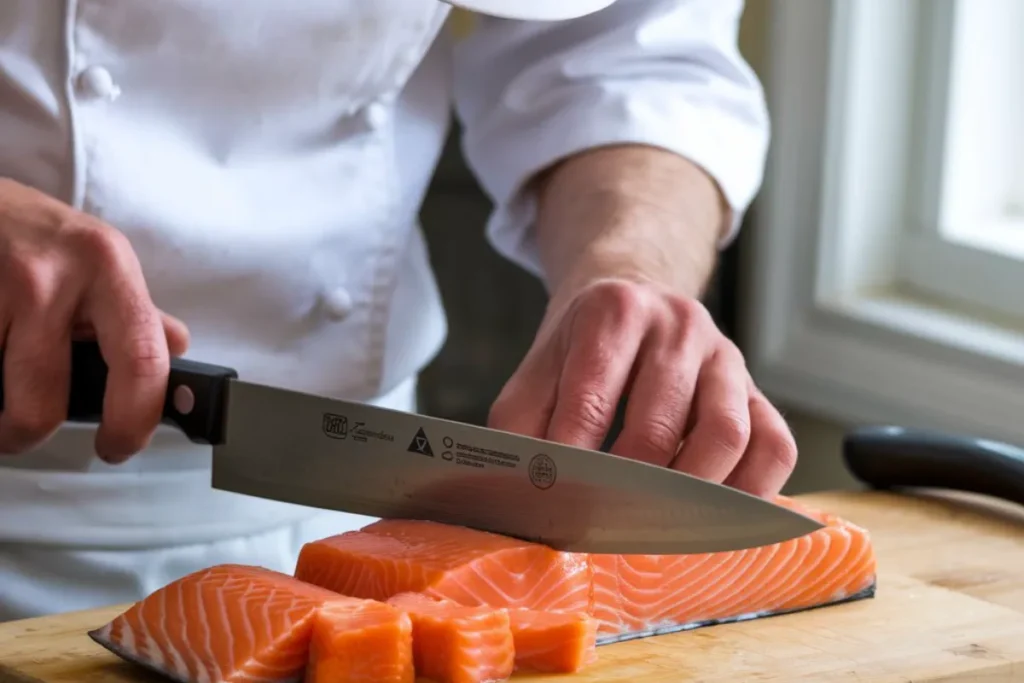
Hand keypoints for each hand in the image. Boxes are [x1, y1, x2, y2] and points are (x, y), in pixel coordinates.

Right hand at [0, 178, 188, 460]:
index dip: (133, 421)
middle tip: (27, 431)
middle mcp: (52, 276)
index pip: (142, 361)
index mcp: (107, 268)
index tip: (119, 446)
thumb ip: (133, 312)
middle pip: (43, 402)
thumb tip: (176, 348)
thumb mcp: (95, 259)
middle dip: (29, 433)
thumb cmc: (29, 232)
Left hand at [488, 277, 797, 498]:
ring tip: (658, 522)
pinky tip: (713, 513)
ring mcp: (726, 357)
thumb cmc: (580, 350)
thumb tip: (522, 489)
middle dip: (630, 484)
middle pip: (661, 421)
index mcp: (615, 311)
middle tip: (605, 522)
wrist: (632, 303)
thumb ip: (520, 424)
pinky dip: (751, 491)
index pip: (593, 395)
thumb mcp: (536, 369)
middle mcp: (678, 325)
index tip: (558, 498)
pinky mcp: (757, 391)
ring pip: (728, 434)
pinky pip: (775, 446)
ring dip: (692, 492)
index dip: (573, 455)